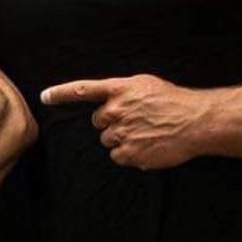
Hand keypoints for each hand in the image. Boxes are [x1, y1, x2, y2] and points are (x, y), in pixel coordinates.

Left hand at [39, 75, 216, 169]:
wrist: (196, 121)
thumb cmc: (173, 101)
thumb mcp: (145, 85)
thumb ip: (122, 92)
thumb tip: (107, 104)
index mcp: (120, 90)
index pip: (83, 90)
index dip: (61, 93)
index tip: (44, 96)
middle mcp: (116, 110)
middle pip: (98, 122)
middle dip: (112, 123)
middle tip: (136, 121)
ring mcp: (122, 132)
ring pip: (108, 140)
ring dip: (122, 139)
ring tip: (146, 133)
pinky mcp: (129, 153)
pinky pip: (118, 156)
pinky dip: (129, 154)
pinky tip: (147, 146)